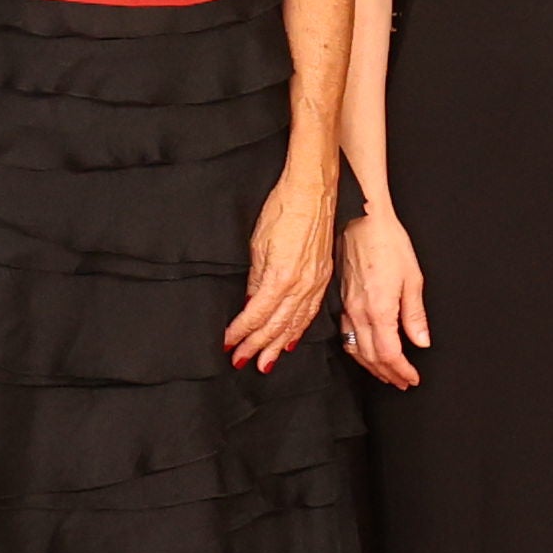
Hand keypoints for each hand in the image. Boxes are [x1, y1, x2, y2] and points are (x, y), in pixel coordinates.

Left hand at [221, 167, 336, 369]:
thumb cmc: (283, 210)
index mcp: (280, 277)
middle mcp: (300, 286)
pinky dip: (300, 330)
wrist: (313, 190)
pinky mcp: (323, 277)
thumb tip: (251, 304)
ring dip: (278, 345)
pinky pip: (310, 312)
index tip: (229, 344)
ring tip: (265, 362)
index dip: (241, 332)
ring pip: (295, 324)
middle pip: (276, 325)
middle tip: (242, 362)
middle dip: (257, 346)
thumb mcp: (259, 244)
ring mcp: (315, 283)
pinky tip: (292, 341)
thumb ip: (256, 279)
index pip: (256, 315)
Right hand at [341, 208, 427, 388]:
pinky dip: (357, 351)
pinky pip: (346, 335)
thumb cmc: (387, 242)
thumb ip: (415, 314)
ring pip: (355, 349)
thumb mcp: (413, 278)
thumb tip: (421, 340)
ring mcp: (347, 307)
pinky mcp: (341, 299)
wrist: (361, 219)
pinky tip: (364, 351)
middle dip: (388, 374)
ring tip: (386, 374)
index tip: (413, 378)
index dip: (402, 371)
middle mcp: (359, 312)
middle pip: (371, 357)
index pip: (390, 354)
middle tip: (403, 382)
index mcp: (379, 309)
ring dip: (371, 367)